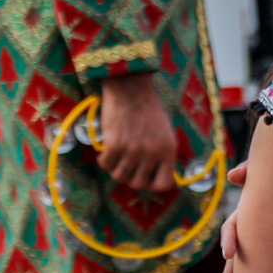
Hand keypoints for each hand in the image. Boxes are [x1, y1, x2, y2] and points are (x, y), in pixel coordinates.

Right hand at [97, 72, 176, 192]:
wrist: (131, 87)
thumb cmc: (148, 108)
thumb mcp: (165, 131)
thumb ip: (161, 154)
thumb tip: (154, 177)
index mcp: (168, 150)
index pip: (164, 184)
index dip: (153, 184)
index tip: (145, 176)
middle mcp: (152, 153)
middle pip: (138, 184)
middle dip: (131, 177)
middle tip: (127, 164)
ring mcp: (133, 150)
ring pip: (119, 176)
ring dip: (116, 168)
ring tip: (117, 155)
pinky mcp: (114, 144)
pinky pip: (105, 165)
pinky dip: (104, 160)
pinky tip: (107, 150)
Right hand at [211, 164, 252, 272]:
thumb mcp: (270, 177)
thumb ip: (252, 171)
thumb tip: (233, 175)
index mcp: (250, 216)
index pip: (234, 229)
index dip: (230, 240)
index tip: (229, 253)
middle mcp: (251, 234)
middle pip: (234, 260)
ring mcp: (260, 247)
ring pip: (242, 271)